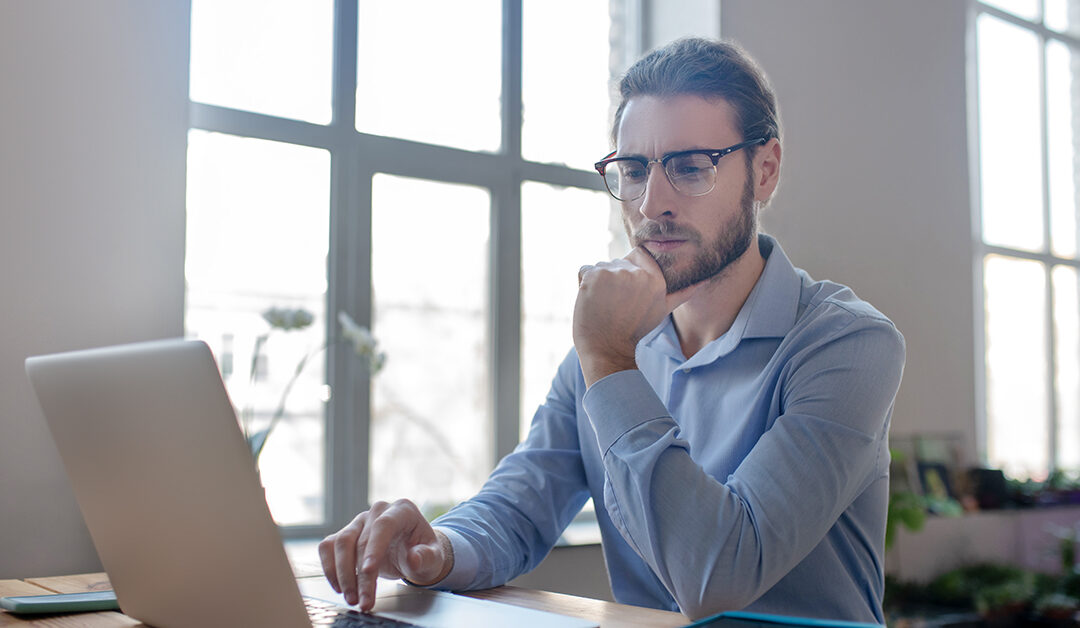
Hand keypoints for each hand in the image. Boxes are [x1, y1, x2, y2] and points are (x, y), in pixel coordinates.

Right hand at [318, 499, 452, 610]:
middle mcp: (378, 511)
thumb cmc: (424, 552)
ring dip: (342, 574)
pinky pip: (329, 547)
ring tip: (352, 598)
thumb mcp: (434, 557)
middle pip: (360, 540)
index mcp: (402, 511)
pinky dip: (330, 568)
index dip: (374, 548)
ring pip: (340, 543)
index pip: (384, 526)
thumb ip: (427, 557)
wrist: (413, 552)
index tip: (368, 572)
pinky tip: (339, 587)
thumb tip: (414, 558)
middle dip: (360, 575)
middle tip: (363, 600)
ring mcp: (360, 521)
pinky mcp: (346, 534)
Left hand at [574, 247, 695, 385]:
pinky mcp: (594, 276)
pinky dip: (583, 284)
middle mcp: (636, 274)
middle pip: (618, 262)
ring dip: (598, 282)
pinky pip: (584, 271)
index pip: (639, 254)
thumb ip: (683, 293)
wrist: (608, 349)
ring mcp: (614, 273)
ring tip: (604, 303)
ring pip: (601, 267)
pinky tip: (591, 301)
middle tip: (615, 303)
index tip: (626, 290)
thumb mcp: (662, 310)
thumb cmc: (634, 329)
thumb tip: (704, 281)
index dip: (630, 269)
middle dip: (613, 278)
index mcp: (655, 279)